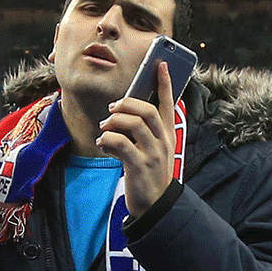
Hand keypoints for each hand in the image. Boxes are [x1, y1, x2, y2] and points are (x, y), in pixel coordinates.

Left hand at [99, 59, 175, 216]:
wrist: (155, 205)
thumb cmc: (150, 174)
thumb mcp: (153, 151)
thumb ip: (142, 133)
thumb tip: (120, 115)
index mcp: (168, 135)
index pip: (169, 104)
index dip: (166, 83)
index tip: (162, 65)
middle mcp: (163, 142)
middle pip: (148, 110)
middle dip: (127, 104)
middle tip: (113, 108)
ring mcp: (153, 154)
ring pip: (133, 124)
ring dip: (114, 121)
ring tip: (105, 128)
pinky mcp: (139, 166)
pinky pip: (120, 143)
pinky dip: (107, 140)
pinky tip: (102, 144)